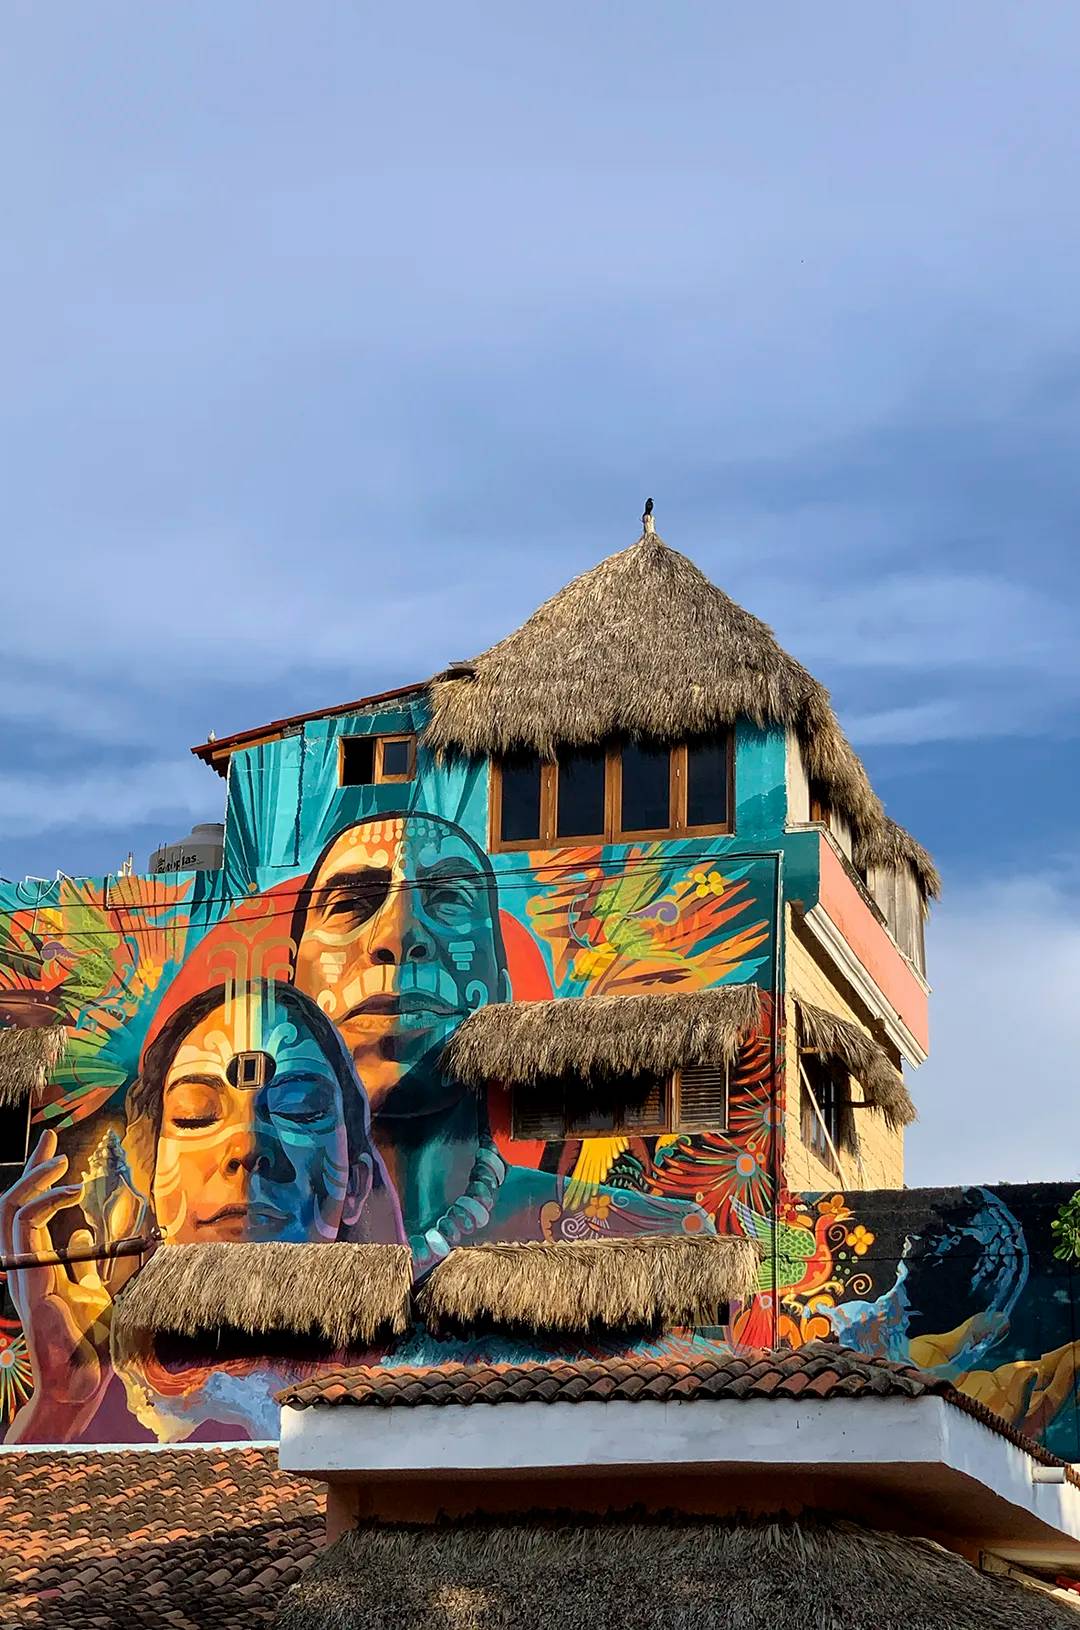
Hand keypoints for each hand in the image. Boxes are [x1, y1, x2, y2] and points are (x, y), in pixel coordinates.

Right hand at [0, 1129, 114, 1436]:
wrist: (80, 1384)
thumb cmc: (91, 1345)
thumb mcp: (96, 1291)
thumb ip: (87, 1264)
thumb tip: (83, 1234)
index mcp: (38, 1269)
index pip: (30, 1216)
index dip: (41, 1184)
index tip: (58, 1155)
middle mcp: (24, 1268)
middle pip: (14, 1207)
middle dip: (31, 1170)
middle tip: (50, 1139)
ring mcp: (22, 1275)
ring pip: (11, 1212)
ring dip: (33, 1181)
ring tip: (58, 1160)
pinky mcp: (29, 1280)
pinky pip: (25, 1231)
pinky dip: (45, 1204)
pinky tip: (70, 1190)